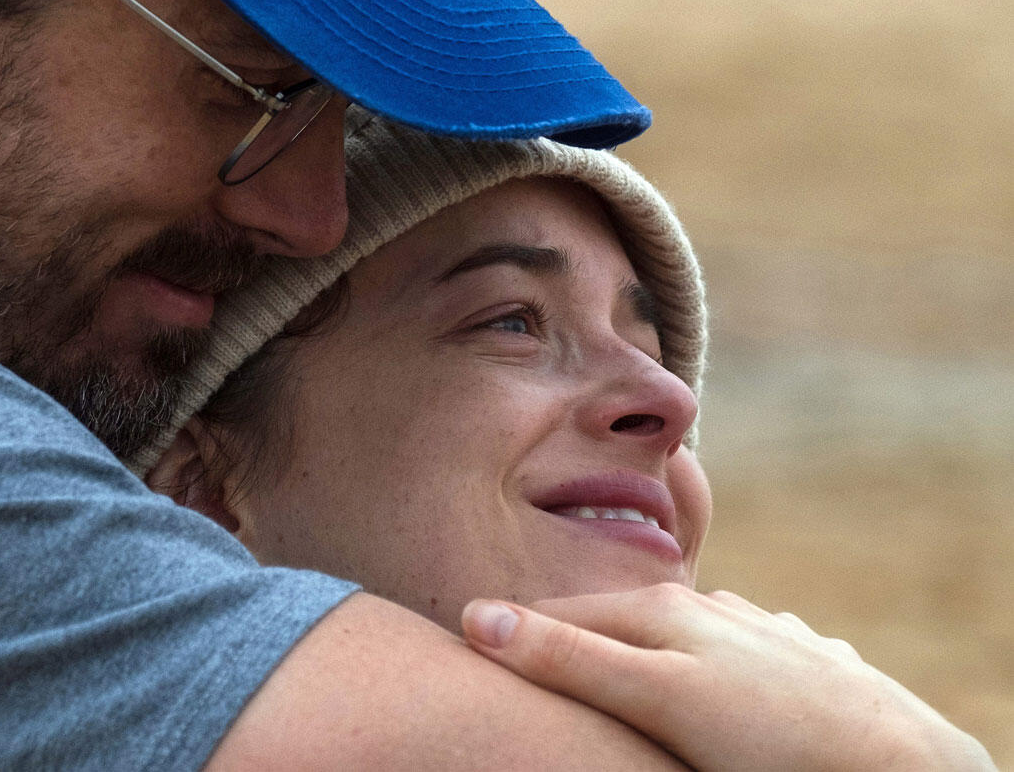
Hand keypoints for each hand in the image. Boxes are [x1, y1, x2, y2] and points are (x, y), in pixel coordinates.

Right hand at [461, 584, 992, 771]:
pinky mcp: (794, 665)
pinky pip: (728, 660)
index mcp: (661, 610)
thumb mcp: (659, 697)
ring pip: (673, 639)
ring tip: (610, 682)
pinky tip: (709, 690)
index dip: (508, 632)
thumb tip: (478, 617)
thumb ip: (571, 658)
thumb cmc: (773, 737)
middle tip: (523, 674)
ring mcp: (754, 634)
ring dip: (634, 656)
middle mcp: (706, 609)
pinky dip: (699, 671)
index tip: (461, 647)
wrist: (903, 763)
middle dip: (567, 642)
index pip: (557, 615)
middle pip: (612, 621)